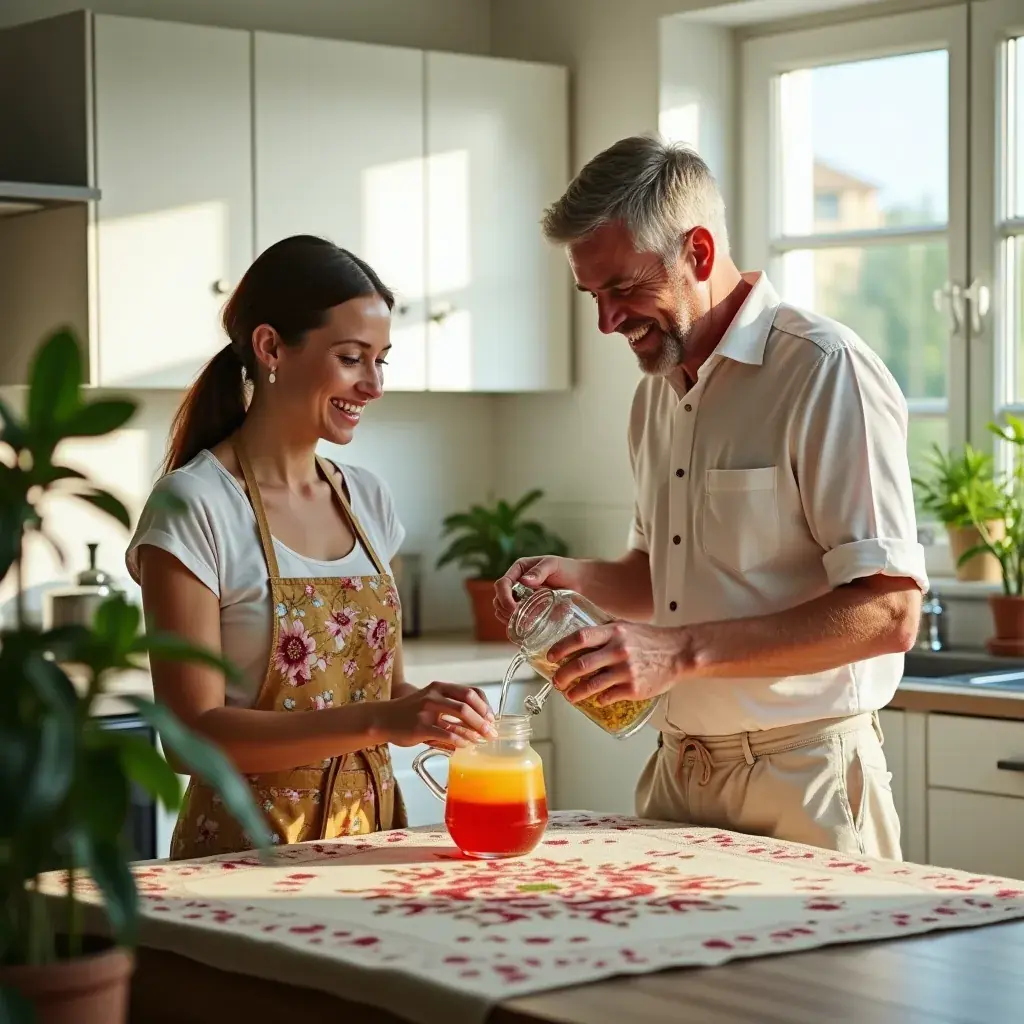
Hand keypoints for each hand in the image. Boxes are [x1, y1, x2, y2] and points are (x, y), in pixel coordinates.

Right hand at [382, 682, 496, 748]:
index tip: (491, 718)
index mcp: (440, 687)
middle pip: (468, 703)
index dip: (484, 705)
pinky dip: (459, 740)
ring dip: (475, 729)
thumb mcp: (430, 701)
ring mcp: (427, 710)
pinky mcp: (420, 726)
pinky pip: (446, 733)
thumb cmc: (409, 712)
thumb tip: (477, 722)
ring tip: (481, 739)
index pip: (470, 692)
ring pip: (460, 716)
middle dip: (483, 720)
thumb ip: (449, 707)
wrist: (382, 719)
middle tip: (491, 732)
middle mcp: (434, 695)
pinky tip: (464, 745)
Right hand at [493, 556, 588, 622]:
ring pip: (503, 611)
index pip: (502, 584)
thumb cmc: (567, 569)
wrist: (582, 582)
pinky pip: (515, 620)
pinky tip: (524, 630)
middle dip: (504, 610)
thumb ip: (539, 571)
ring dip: (507, 619)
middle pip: (498, 600)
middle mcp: (516, 585)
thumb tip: (524, 581)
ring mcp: (521, 599)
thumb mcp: (553, 565)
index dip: (504, 597)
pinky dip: (516, 626)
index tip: (513, 608)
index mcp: (518, 570)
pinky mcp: (528, 610)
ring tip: (520, 624)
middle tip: (518, 618)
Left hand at [548, 622, 687, 706]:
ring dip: (576, 693)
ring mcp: (626, 670)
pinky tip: (596, 700)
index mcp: (614, 632)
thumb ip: (605, 629)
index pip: (580, 637)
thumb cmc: (652, 639)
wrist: (679, 653)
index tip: (551, 656)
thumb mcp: (626, 626)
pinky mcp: (634, 688)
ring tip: (570, 696)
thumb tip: (581, 634)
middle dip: (563, 675)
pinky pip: (609, 696)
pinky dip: (600, 699)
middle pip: (581, 664)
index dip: (561, 647)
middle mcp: (618, 650)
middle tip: (556, 681)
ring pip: (592, 684)